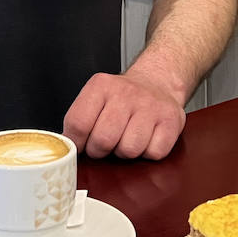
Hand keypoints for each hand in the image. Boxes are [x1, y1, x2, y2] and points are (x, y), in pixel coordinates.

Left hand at [63, 70, 185, 159]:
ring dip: (126, 152)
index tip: (81, 145)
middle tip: (106, 143)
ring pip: (129, 150)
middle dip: (101, 150)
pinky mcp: (171, 120)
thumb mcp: (95, 98)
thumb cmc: (122, 99)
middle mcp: (126, 93)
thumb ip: (79, 120)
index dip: (77, 143)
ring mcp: (150, 105)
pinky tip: (147, 138)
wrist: (157, 83)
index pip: (78, 123)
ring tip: (127, 138)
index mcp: (101, 86)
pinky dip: (148, 153)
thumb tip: (66, 148)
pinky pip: (153, 153)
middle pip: (103, 140)